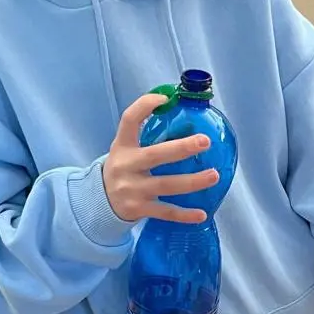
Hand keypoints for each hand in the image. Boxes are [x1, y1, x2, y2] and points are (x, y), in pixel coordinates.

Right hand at [103, 94, 219, 223]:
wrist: (100, 201)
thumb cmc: (124, 168)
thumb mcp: (126, 148)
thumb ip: (146, 135)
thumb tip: (183, 116)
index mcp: (122, 146)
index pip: (129, 119)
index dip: (145, 106)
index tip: (166, 98)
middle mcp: (126, 166)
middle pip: (155, 155)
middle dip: (182, 148)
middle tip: (205, 141)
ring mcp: (132, 189)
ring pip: (166, 185)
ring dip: (192, 181)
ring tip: (214, 176)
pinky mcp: (139, 209)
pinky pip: (165, 212)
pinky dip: (184, 215)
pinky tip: (202, 214)